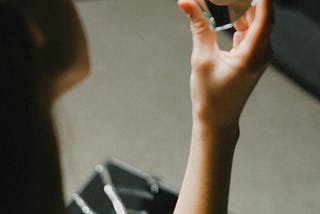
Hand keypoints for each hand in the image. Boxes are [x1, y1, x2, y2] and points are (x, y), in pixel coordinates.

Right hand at [178, 0, 273, 140]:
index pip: (265, 16)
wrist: (217, 119)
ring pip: (252, 23)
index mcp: (252, 56)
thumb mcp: (201, 59)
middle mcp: (261, 54)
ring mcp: (258, 56)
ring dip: (236, 10)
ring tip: (216, 3)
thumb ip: (198, 27)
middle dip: (239, 2)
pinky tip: (222, 16)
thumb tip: (187, 2)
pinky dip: (236, 22)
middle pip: (258, 16)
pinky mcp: (251, 58)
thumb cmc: (209, 95)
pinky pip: (247, 33)